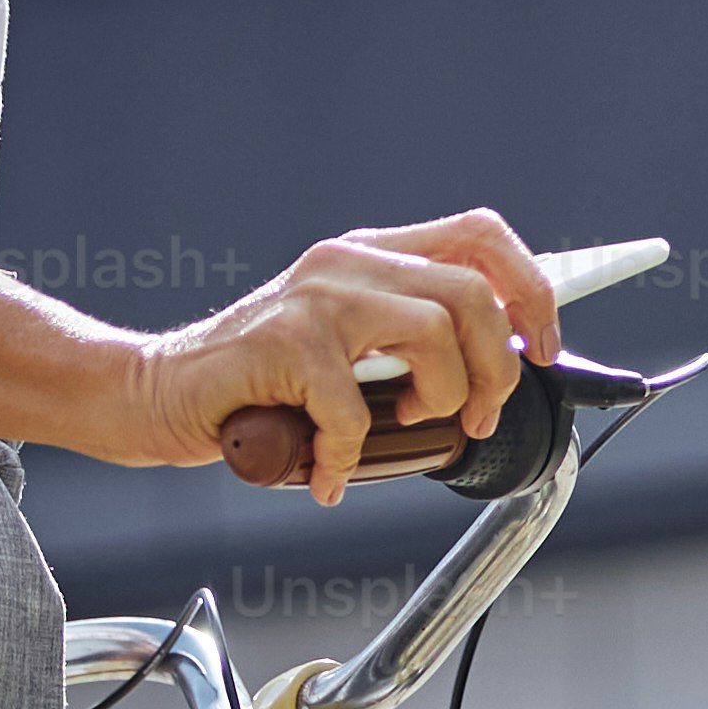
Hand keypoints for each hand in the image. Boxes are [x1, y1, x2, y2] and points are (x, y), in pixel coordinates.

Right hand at [130, 210, 563, 497]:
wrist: (160, 394)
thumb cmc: (265, 388)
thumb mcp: (353, 353)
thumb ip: (413, 344)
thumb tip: (503, 373)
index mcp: (375, 255)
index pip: (481, 236)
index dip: (534, 290)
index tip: (547, 348)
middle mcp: (349, 262)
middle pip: (475, 294)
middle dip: (497, 371)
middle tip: (471, 418)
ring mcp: (316, 297)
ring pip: (435, 336)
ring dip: (440, 402)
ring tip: (402, 427)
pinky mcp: (283, 342)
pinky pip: (356, 409)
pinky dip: (348, 457)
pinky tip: (328, 472)